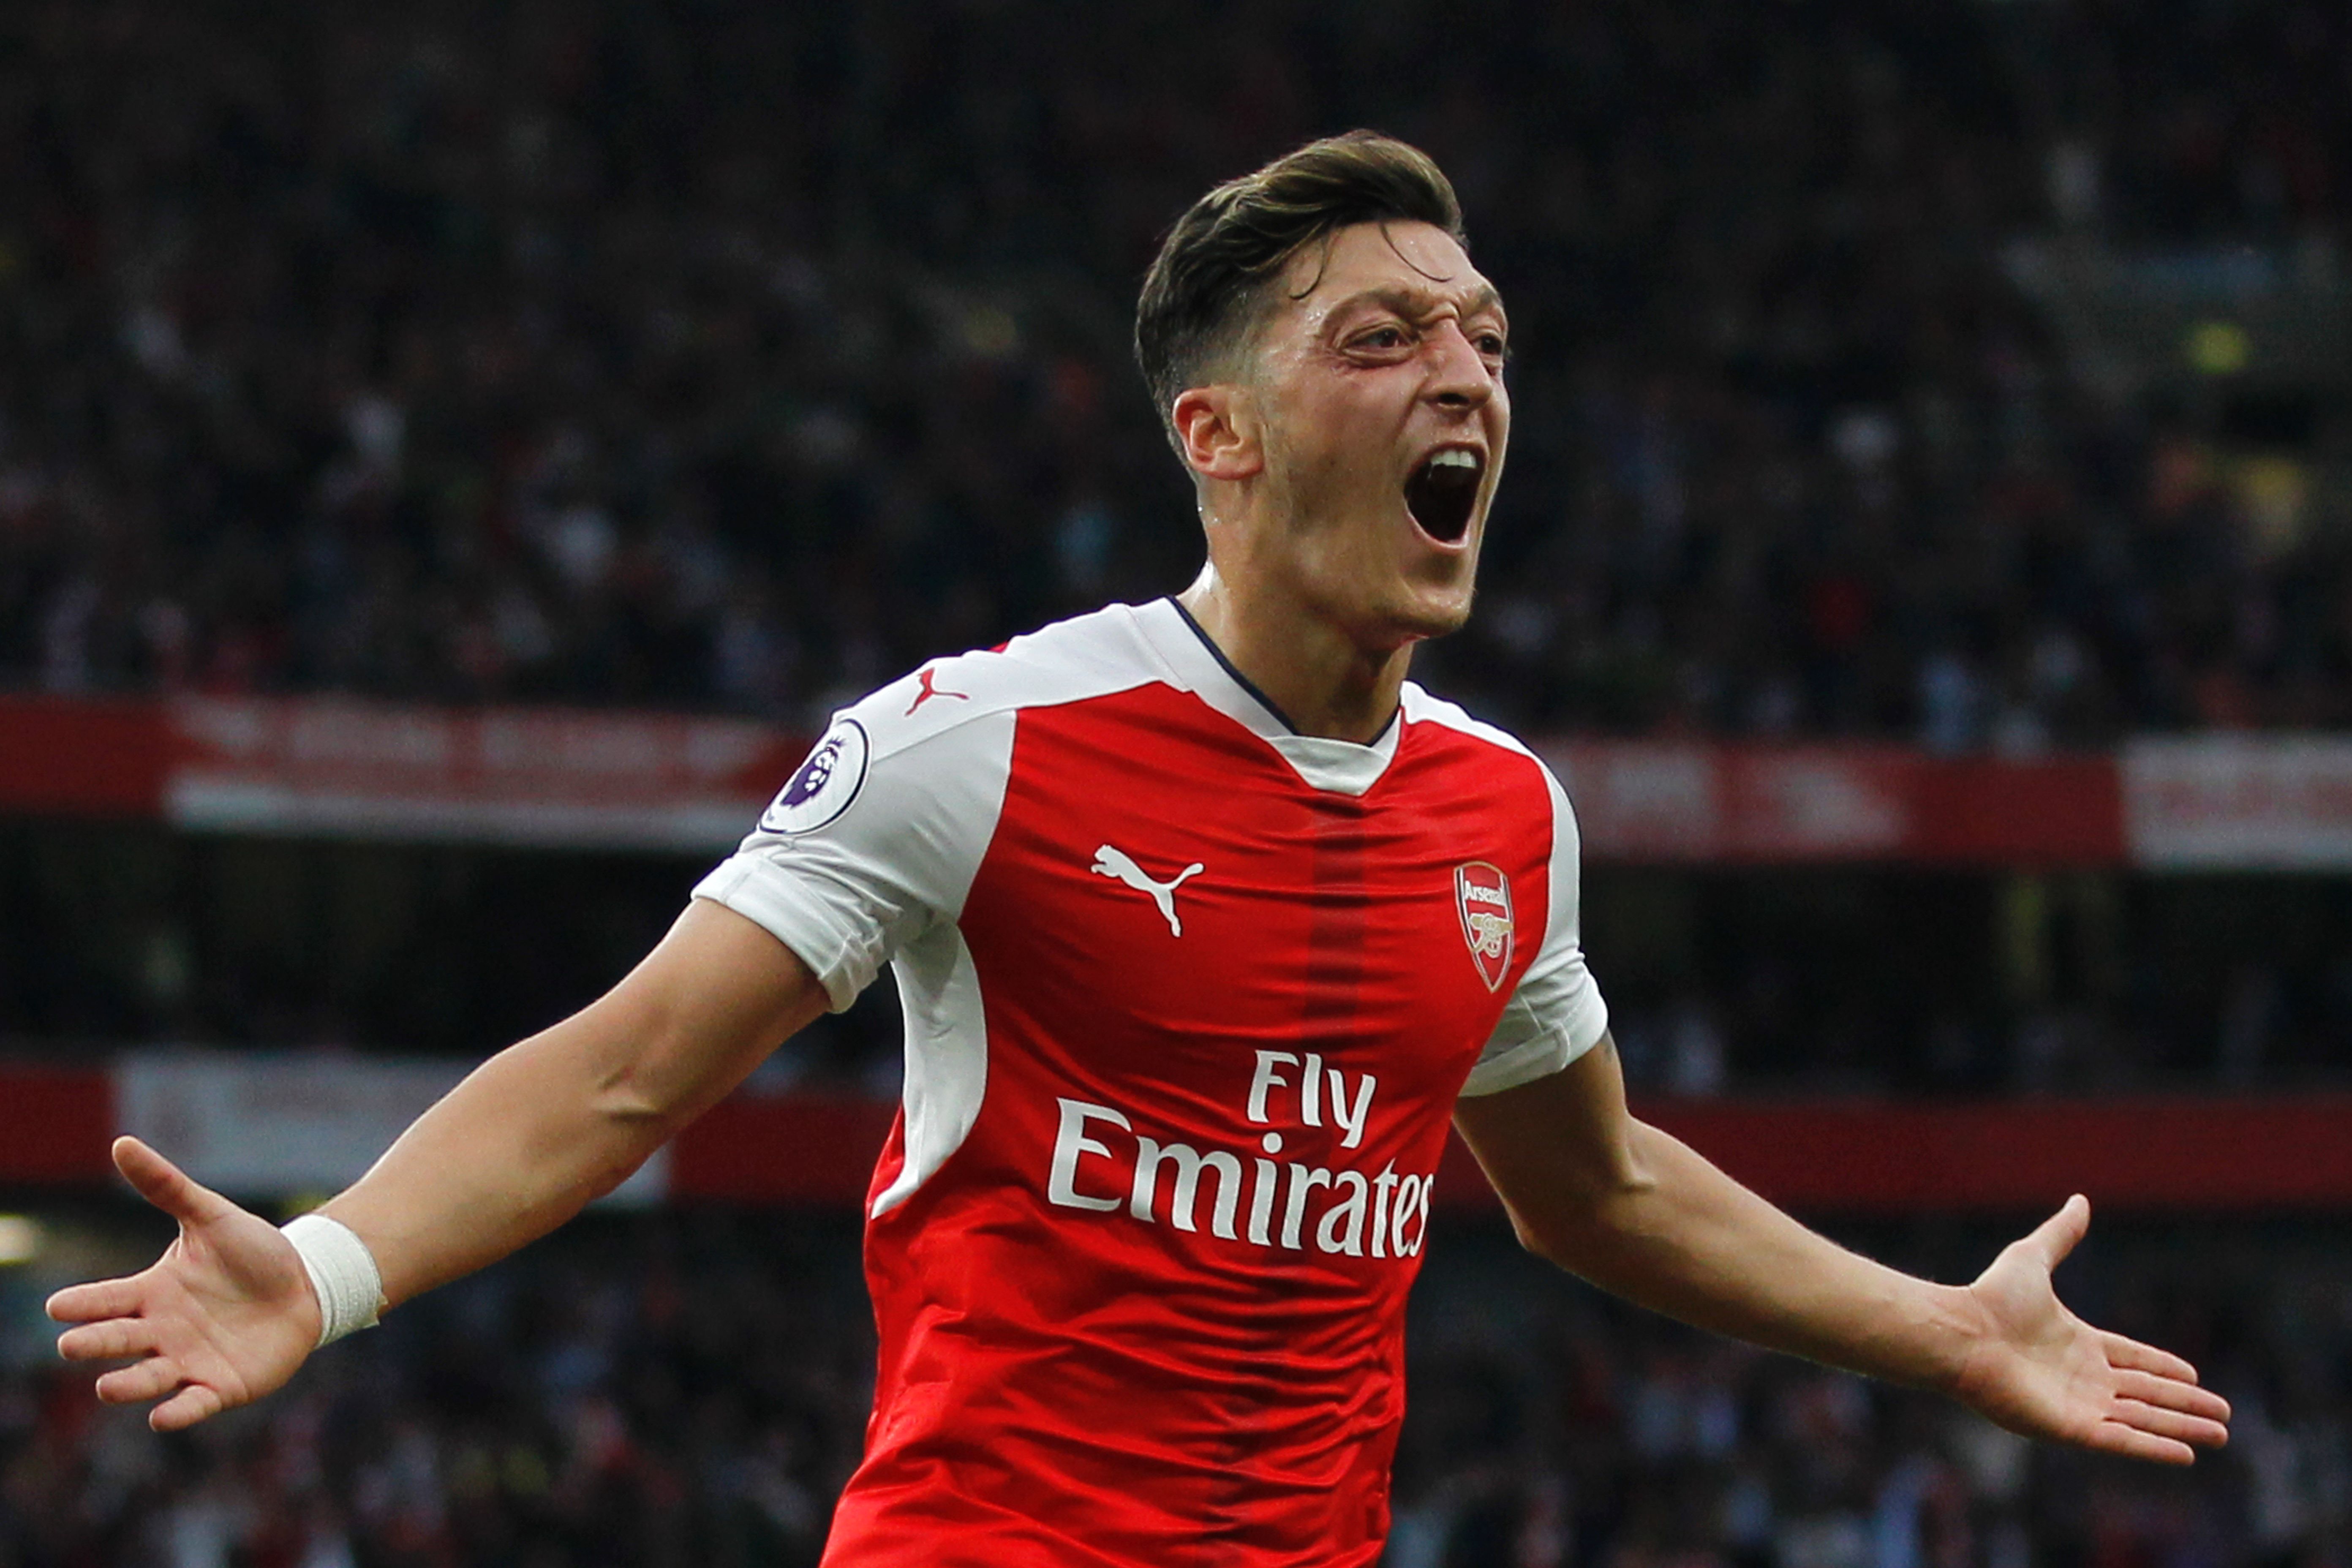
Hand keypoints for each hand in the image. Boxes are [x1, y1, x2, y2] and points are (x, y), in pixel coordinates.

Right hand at [46, 1137, 322, 1431]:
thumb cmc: (252, 1252)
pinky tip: (163, 1417)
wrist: (306, 1283)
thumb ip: (166, 1185)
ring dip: (127, 1385)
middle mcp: (162, 1331)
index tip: (58, 1307)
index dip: (81, 1304)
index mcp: (152, 1293)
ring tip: (107, 1386)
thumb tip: (122, 1143)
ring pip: (146, 1378)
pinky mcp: (220, 1386)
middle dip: (94, 1343)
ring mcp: (188, 1361)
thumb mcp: (211, 1215)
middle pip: (117, 1340)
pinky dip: (178, 1412)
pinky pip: (193, 1404)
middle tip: (71, 1345)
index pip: (106, 1299)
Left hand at [1950, 1194, 2229, 1464]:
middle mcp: (2081, 1377)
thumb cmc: (1990, 1297)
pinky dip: (2153, 1448)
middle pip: (2145, 1394)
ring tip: (2219, 1436)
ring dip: (2181, 1427)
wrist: (1962, 1331)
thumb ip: (2060, 1234)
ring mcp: (2077, 1404)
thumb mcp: (2033, 1257)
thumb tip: (2079, 1199)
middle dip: (2185, 1405)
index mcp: (2077, 1343)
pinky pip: (2121, 1440)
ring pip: (2142, 1419)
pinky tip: (2185, 1455)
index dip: (2162, 1368)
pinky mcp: (2070, 1427)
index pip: (2131, 1359)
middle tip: (2223, 1416)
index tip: (2193, 1376)